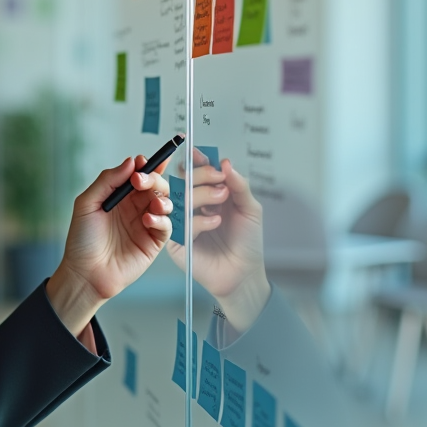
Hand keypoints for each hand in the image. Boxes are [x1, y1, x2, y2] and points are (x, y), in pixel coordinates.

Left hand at [47, 155, 173, 334]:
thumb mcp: (87, 204)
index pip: (139, 174)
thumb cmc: (82, 240)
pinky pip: (166, 226)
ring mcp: (145, 224)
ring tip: (152, 202)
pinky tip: (149, 220)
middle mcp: (134, 207)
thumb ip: (107, 181)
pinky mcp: (153, 242)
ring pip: (165, 202)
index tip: (144, 161)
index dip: (146, 165)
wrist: (85, 273)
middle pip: (155, 185)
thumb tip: (130, 162)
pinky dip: (162, 219)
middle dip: (153, 178)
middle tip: (141, 181)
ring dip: (162, 197)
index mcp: (120, 196)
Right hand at [166, 147, 270, 331]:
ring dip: (201, 195)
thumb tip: (225, 162)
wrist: (244, 272)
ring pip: (180, 199)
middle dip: (201, 175)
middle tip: (219, 179)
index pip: (195, 172)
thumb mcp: (250, 209)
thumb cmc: (247, 242)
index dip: (196, 161)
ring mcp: (183, 222)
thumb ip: (239, 185)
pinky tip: (214, 222)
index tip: (199, 153)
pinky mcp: (177, 242)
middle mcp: (192, 206)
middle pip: (184, 181)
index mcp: (207, 194)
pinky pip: (180, 224)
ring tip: (222, 202)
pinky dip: (198, 220)